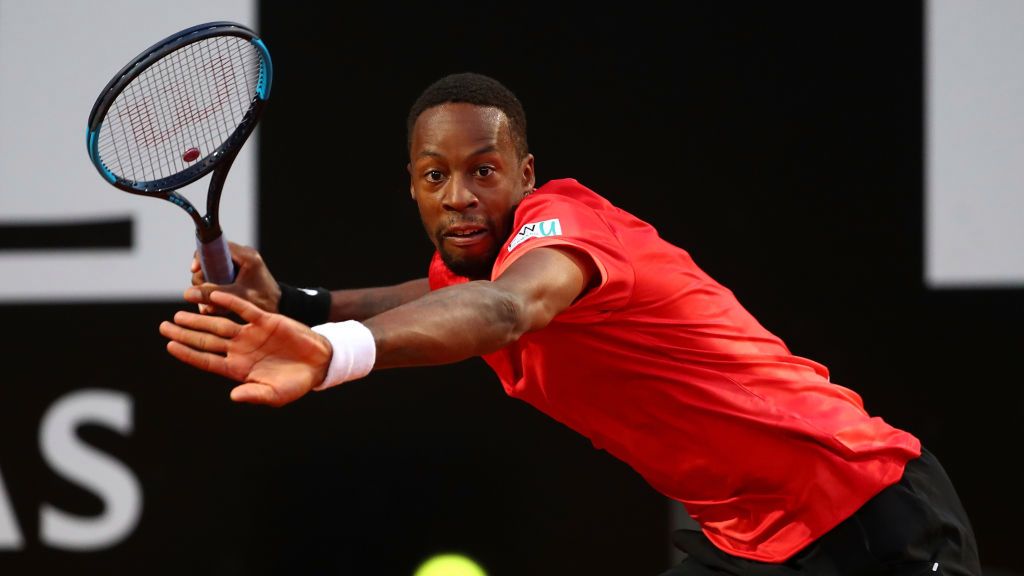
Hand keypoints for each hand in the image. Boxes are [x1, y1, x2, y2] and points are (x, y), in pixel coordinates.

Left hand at [160, 291, 331, 406]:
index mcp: (238, 369)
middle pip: (207, 340)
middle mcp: (240, 350)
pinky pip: (243, 309)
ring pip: (219, 324)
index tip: (170, 346)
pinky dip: (229, 302)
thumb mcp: (276, 394)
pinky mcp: (265, 320)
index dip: (188, 354)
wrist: (320, 363)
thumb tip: (233, 396)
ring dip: (200, 319)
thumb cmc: (295, 383)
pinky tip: (213, 295)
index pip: (207, 360)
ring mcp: (251, 334)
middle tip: (164, 327)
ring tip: (179, 314)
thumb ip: (254, 395)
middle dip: (185, 333)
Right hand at [188, 242, 280, 314]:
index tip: (195, 271)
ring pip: (212, 271)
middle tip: (203, 298)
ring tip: (209, 307)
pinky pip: (219, 278)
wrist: (280, 307)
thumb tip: (187, 293)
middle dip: (203, 280)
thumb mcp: (236, 297)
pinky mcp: (237, 273)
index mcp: (245, 255)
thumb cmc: (264, 301)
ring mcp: (239, 264)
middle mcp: (241, 255)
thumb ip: (212, 294)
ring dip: (207, 289)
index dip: (200, 257)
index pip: (214, 246)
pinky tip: (214, 307)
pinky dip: (215, 291)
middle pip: (210, 260)